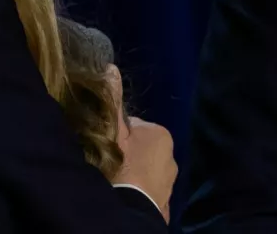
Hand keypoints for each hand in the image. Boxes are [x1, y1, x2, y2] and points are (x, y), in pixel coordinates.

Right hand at [106, 65, 176, 221]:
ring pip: (146, 171)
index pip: (135, 126)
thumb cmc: (122, 164)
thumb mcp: (114, 130)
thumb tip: (111, 67)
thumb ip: (114, 100)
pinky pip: (148, 191)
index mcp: (161, 135)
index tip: (105, 141)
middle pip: (142, 149)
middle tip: (108, 160)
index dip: (118, 132)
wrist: (132, 209)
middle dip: (128, 152)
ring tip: (114, 178)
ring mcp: (170, 183)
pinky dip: (139, 191)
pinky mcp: (165, 204)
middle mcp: (171, 157)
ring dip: (134, 172)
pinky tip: (126, 193)